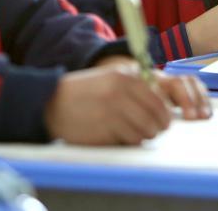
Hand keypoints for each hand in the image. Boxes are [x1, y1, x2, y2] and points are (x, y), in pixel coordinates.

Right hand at [44, 64, 210, 145]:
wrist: (52, 102)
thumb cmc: (85, 93)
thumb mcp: (110, 79)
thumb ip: (135, 88)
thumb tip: (162, 107)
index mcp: (125, 76)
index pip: (159, 98)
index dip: (164, 113)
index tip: (164, 121)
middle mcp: (121, 90)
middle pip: (156, 115)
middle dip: (158, 126)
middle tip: (154, 131)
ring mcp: (113, 109)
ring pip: (146, 129)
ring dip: (145, 135)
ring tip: (136, 134)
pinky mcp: (105, 127)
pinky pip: (130, 139)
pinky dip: (130, 141)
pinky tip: (121, 137)